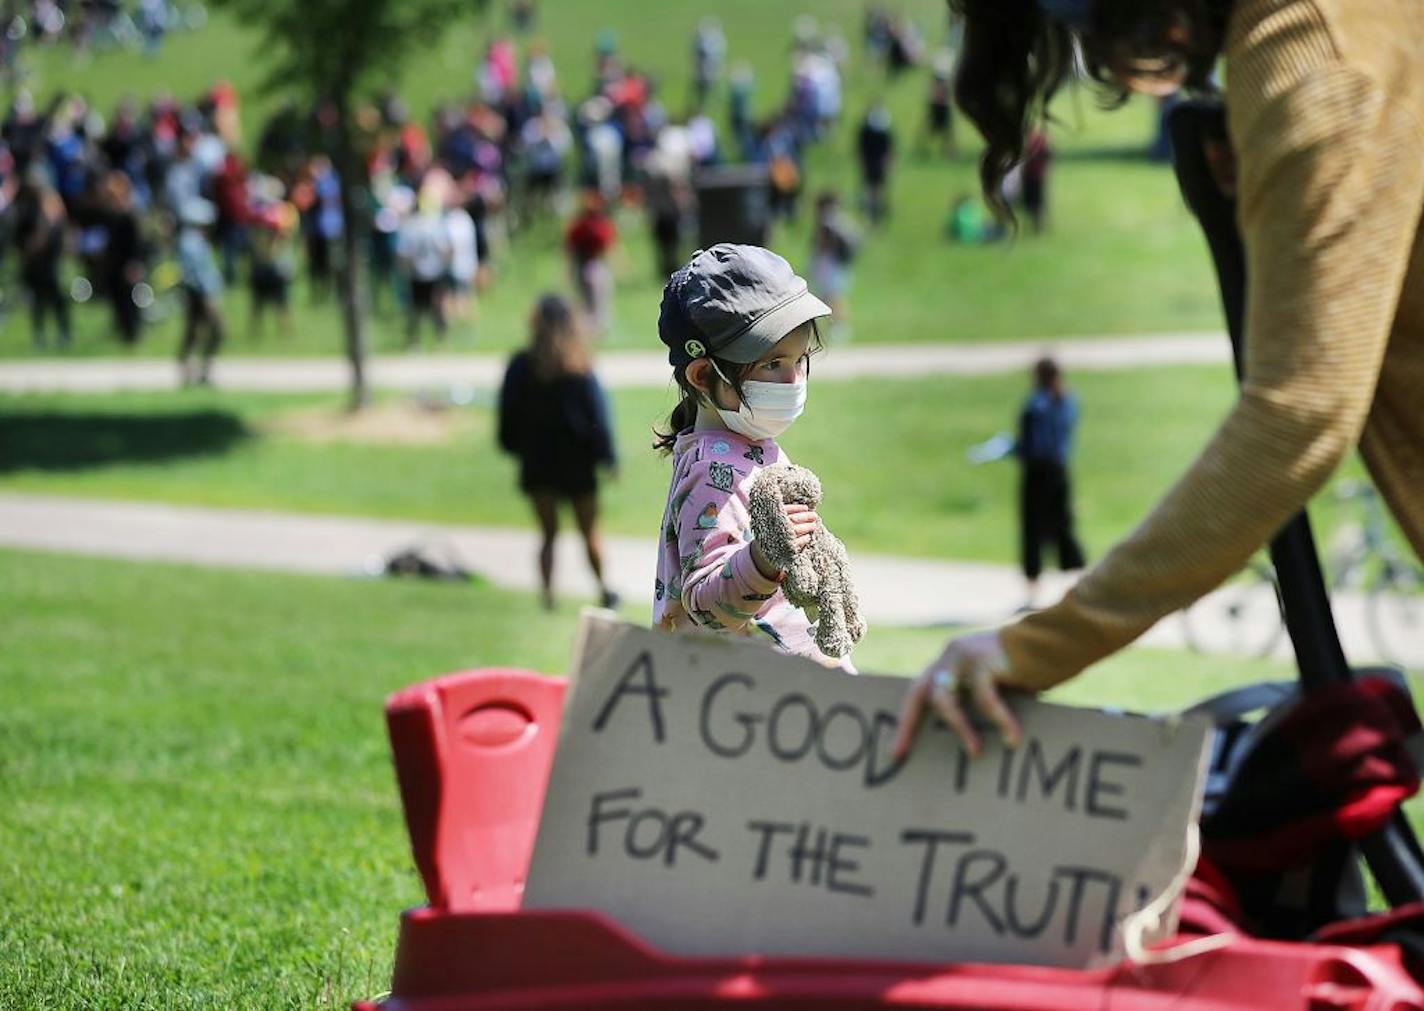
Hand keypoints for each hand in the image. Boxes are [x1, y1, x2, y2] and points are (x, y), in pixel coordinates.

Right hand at [748, 504, 818, 580]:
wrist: (760, 554)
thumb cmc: (770, 534)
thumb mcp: (773, 522)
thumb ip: (783, 515)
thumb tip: (803, 509)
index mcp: (770, 518)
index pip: (785, 510)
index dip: (796, 508)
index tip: (806, 507)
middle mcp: (774, 527)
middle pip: (792, 519)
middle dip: (805, 517)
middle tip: (814, 516)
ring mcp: (778, 538)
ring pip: (795, 530)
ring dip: (806, 527)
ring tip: (813, 526)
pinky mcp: (782, 549)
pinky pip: (796, 543)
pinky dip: (803, 539)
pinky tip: (808, 537)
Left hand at [892, 630, 1022, 760]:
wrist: (1061, 638)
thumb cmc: (1033, 669)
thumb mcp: (1000, 687)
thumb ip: (981, 703)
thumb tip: (973, 746)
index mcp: (951, 661)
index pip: (920, 691)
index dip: (907, 720)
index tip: (897, 751)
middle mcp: (951, 656)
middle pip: (921, 694)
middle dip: (907, 725)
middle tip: (901, 754)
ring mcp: (964, 656)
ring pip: (946, 700)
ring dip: (961, 730)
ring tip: (976, 754)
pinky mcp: (984, 661)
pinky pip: (985, 700)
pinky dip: (1000, 721)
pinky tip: (1013, 739)